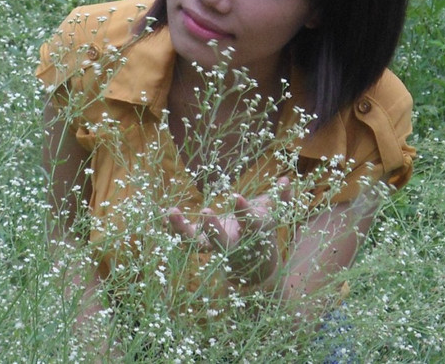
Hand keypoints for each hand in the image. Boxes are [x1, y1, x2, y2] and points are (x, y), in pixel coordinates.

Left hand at [167, 177, 291, 286]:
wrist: (251, 265)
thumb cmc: (262, 231)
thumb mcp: (275, 215)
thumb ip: (281, 198)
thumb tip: (286, 178)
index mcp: (253, 235)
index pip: (250, 224)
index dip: (244, 210)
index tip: (236, 195)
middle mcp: (232, 244)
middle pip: (221, 242)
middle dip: (213, 229)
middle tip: (205, 212)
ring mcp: (213, 246)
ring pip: (195, 244)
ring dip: (181, 229)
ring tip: (170, 211)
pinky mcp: (199, 244)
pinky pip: (182, 239)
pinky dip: (169, 228)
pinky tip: (159, 213)